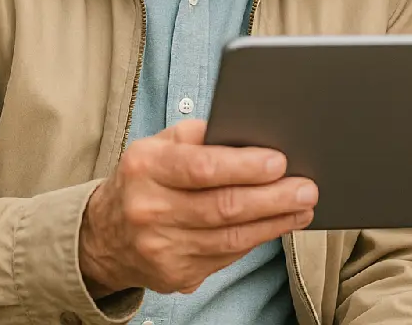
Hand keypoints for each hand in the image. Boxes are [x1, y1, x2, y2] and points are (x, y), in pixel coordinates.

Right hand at [79, 120, 317, 296]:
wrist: (104, 236)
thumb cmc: (145, 179)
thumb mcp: (161, 144)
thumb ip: (200, 136)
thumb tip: (253, 135)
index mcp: (145, 168)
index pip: (201, 167)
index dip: (244, 166)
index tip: (280, 161)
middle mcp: (148, 210)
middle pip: (223, 207)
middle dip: (273, 197)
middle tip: (307, 188)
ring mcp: (160, 248)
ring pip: (230, 238)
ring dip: (274, 222)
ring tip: (303, 207)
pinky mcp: (175, 275)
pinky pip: (226, 257)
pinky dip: (257, 240)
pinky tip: (277, 225)